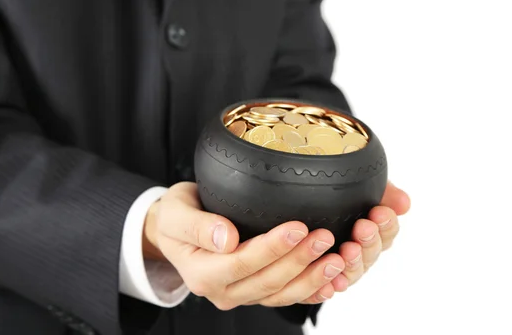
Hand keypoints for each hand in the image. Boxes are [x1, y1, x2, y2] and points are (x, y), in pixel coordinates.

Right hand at [143, 182, 346, 308]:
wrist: (174, 231)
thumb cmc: (175, 217)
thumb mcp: (175, 213)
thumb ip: (197, 226)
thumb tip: (225, 238)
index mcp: (202, 273)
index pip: (242, 262)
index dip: (272, 247)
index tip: (298, 227)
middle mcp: (222, 291)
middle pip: (267, 281)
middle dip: (299, 261)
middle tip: (325, 237)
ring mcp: (240, 295)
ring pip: (280, 294)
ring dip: (311, 278)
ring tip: (337, 259)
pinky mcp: (255, 291)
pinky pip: (285, 297)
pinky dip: (309, 292)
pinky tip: (331, 282)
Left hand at [333, 181, 410, 290]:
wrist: (298, 213)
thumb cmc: (334, 198)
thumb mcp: (359, 189)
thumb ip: (383, 192)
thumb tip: (404, 202)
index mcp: (375, 230)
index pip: (388, 230)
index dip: (387, 223)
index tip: (379, 212)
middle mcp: (363, 251)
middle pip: (373, 251)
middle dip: (370, 239)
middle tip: (363, 227)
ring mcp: (346, 267)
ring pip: (356, 270)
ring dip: (355, 261)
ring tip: (349, 250)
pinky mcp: (326, 280)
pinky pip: (332, 285)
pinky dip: (335, 284)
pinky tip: (334, 281)